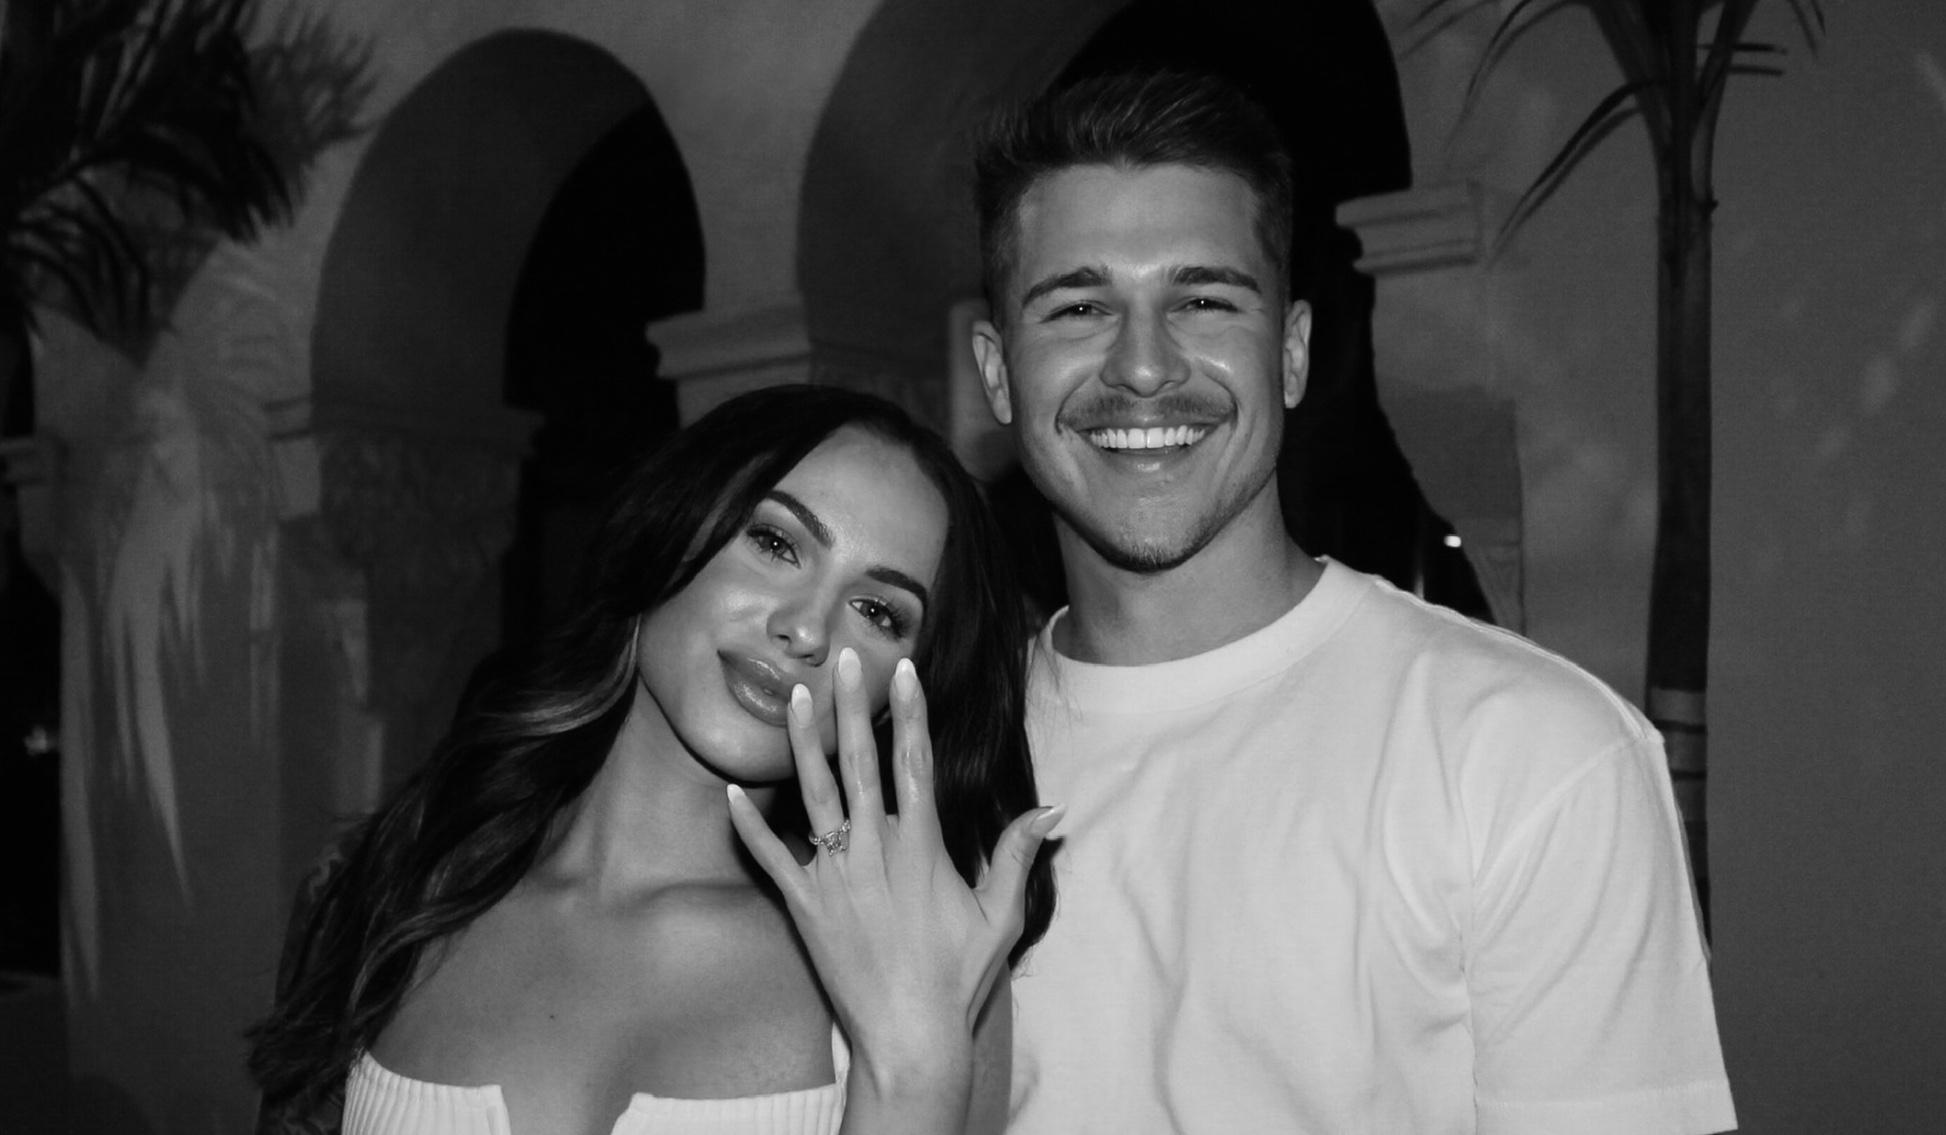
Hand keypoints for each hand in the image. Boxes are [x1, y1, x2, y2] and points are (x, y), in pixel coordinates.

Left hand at [727, 648, 1059, 1097]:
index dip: (909, 713)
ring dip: (805, 743)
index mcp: (923, 848)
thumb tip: (1051, 809)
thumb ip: (1017, 856)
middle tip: (844, 660)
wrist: (909, 1037)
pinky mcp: (803, 906)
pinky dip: (750, 824)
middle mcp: (874, 851)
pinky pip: (769, 857)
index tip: (902, 671)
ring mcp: (833, 876)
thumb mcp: (1000, 916)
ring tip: (797, 696)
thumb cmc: (958, 977)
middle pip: (861, 764)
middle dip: (852, 707)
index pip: (914, 763)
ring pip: (814, 795)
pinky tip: (735, 789)